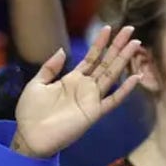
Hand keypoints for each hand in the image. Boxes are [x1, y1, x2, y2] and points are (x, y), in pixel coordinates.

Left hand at [11, 25, 141, 157]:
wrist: (29, 137)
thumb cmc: (30, 113)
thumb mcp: (36, 84)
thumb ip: (50, 68)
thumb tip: (62, 50)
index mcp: (72, 79)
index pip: (91, 57)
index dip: (100, 43)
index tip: (109, 28)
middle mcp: (85, 87)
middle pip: (105, 62)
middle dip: (117, 46)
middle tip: (130, 29)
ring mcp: (91, 99)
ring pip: (112, 75)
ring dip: (123, 60)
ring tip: (135, 44)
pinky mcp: (94, 113)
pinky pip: (113, 100)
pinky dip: (125, 90)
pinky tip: (136, 77)